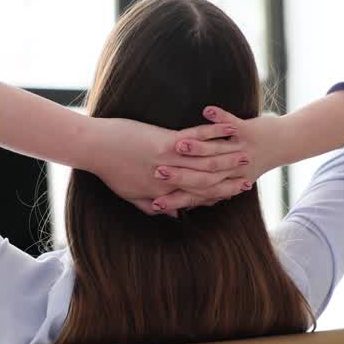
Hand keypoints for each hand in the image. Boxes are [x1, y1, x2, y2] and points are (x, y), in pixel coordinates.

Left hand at [84, 117, 251, 214]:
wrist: (94, 147)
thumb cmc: (109, 170)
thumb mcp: (129, 194)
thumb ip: (150, 205)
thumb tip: (167, 214)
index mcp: (163, 192)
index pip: (198, 196)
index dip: (219, 194)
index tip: (234, 191)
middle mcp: (170, 178)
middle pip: (208, 179)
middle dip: (230, 177)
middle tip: (249, 174)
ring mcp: (170, 159)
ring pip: (206, 160)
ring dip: (229, 156)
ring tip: (245, 152)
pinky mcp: (165, 141)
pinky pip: (196, 138)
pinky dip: (213, 134)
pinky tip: (228, 130)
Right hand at [151, 106, 287, 208]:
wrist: (282, 144)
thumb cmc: (248, 163)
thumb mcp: (226, 181)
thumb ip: (201, 195)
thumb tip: (179, 214)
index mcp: (223, 183)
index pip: (195, 195)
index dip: (176, 199)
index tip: (156, 202)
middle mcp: (232, 171)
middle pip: (202, 177)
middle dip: (180, 175)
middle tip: (159, 173)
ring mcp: (240, 151)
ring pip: (216, 151)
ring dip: (197, 148)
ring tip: (178, 144)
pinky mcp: (247, 132)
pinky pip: (232, 124)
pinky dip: (221, 117)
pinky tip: (207, 110)